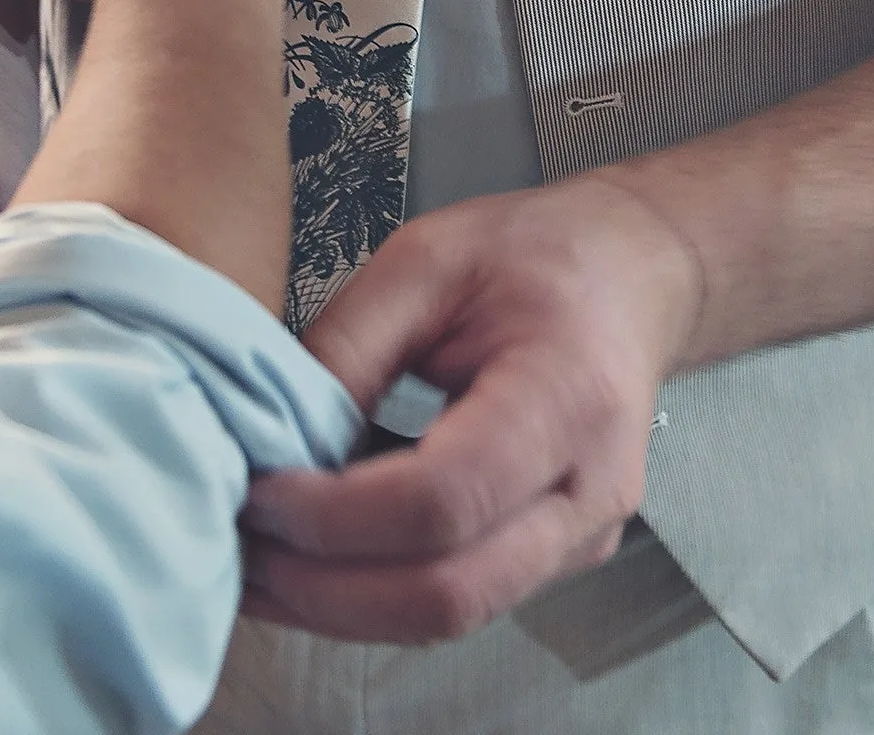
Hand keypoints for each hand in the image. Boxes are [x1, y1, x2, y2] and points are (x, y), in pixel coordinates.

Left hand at [240, 173, 704, 643]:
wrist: (632, 277)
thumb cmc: (540, 257)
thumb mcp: (427, 260)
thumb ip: (347, 347)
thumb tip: (274, 441)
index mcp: (567, 398)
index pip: (445, 501)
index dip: (337, 517)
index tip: (261, 491)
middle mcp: (589, 490)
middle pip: (449, 592)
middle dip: (326, 588)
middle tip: (242, 548)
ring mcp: (579, 537)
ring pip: (450, 616)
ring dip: (340, 608)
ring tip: (260, 564)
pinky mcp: (553, 558)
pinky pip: (459, 603)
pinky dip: (374, 598)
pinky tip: (313, 565)